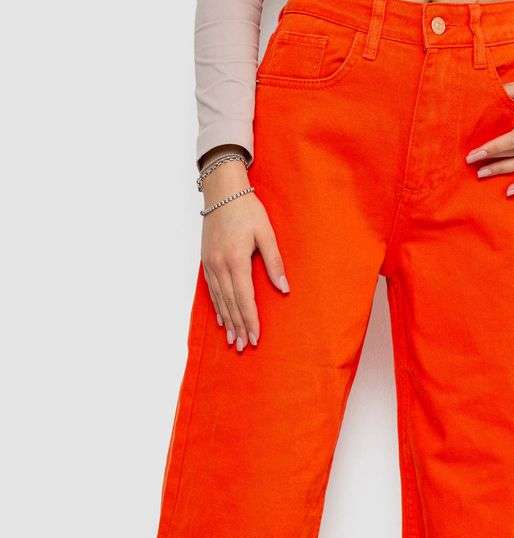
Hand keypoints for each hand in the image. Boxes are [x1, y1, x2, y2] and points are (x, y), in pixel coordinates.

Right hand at [200, 158, 287, 351]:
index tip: (255, 337)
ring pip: (219, 300)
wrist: (222, 191)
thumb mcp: (266, 233)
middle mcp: (220, 266)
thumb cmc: (247, 209)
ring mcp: (210, 264)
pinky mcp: (206, 261)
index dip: (251, 320)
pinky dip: (217, 307)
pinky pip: (211, 290)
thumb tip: (283, 288)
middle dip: (239, 327)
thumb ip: (274, 262)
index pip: (245, 298)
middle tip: (243, 347)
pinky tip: (222, 319)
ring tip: (232, 340)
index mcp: (236, 260)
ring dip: (227, 321)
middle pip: (231, 304)